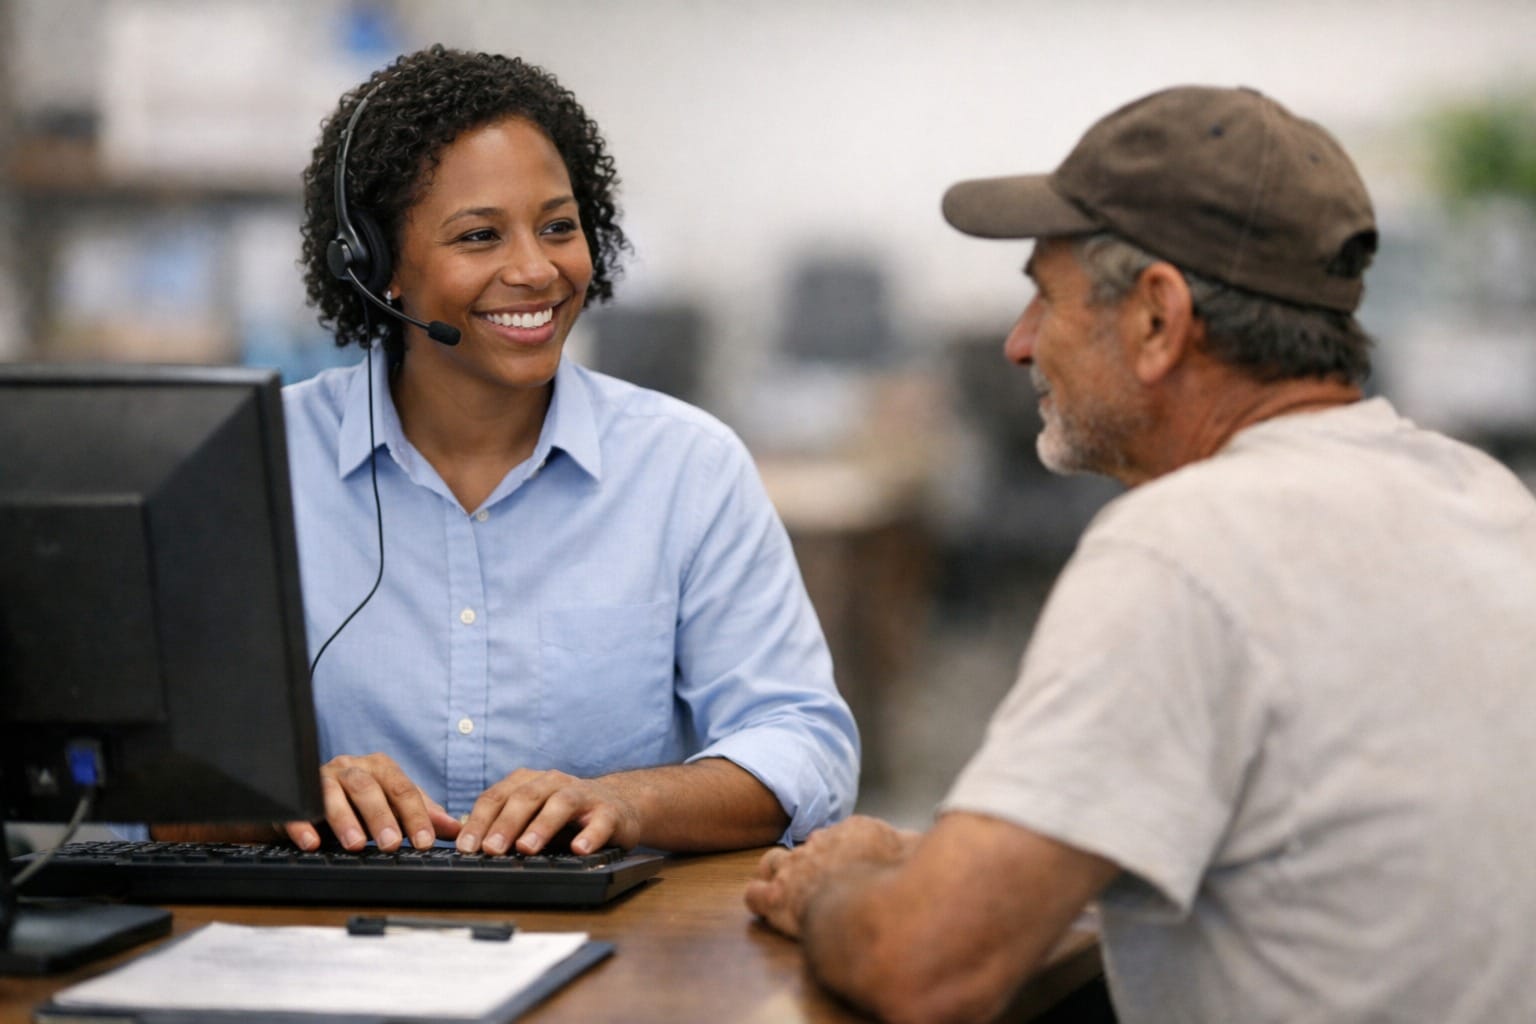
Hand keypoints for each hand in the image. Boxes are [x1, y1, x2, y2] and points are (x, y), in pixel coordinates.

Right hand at [282, 752, 460, 851]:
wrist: (312, 799)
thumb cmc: (360, 803)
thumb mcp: (392, 807)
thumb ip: (422, 815)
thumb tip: (455, 828)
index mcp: (380, 768)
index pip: (403, 789)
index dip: (415, 816)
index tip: (424, 841)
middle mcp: (351, 768)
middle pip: (369, 788)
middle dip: (381, 817)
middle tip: (392, 844)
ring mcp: (322, 778)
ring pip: (334, 793)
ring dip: (345, 820)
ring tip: (356, 844)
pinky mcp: (296, 794)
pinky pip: (298, 806)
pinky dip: (303, 823)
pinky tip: (311, 842)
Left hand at [455, 768, 641, 856]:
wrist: (619, 805)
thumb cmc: (566, 815)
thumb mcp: (532, 815)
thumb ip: (503, 825)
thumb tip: (466, 842)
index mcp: (529, 782)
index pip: (498, 797)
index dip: (479, 821)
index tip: (466, 847)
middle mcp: (554, 783)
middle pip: (526, 798)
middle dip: (506, 824)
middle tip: (490, 849)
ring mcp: (584, 795)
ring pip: (561, 804)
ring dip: (542, 826)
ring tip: (527, 848)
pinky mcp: (610, 812)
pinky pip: (600, 822)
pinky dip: (590, 835)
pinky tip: (580, 849)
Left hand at [745, 815, 918, 938]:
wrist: (869, 907)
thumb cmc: (894, 880)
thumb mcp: (913, 849)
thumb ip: (910, 841)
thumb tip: (919, 835)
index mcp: (852, 831)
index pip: (838, 836)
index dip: (839, 853)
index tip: (846, 867)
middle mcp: (819, 843)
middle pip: (808, 848)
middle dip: (811, 862)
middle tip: (820, 882)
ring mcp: (794, 868)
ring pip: (774, 861)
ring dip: (778, 872)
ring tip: (787, 887)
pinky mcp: (777, 897)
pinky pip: (756, 895)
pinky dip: (759, 898)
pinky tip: (767, 906)